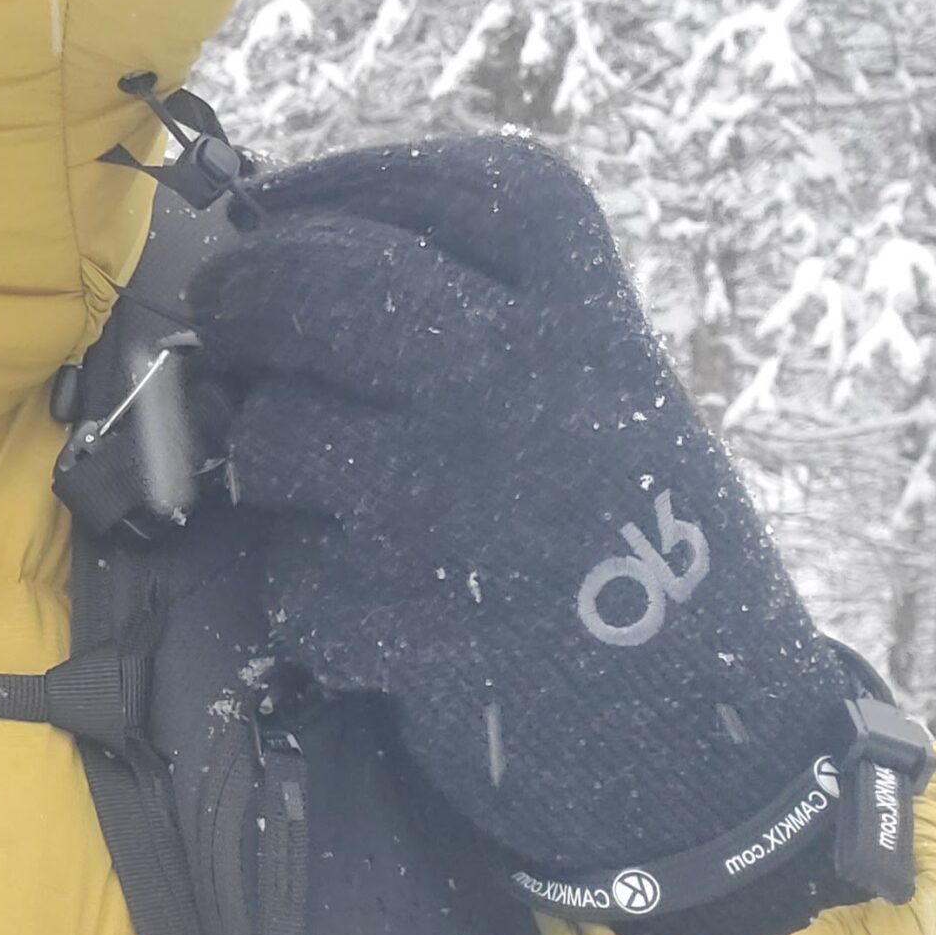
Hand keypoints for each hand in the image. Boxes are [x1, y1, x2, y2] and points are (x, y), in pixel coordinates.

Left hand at [187, 136, 851, 911]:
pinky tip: (362, 606)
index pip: (471, 190)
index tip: (268, 202)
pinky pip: (293, 580)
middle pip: (335, 281)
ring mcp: (475, 509)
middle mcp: (536, 391)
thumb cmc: (620, 549)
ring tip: (313, 486)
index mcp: (597, 325)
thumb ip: (480, 325)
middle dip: (248, 292)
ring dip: (267, 461)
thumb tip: (278, 251)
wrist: (711, 754)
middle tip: (224, 312)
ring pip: (282, 435)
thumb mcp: (600, 406)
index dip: (347, 181)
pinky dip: (305, 597)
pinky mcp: (426, 628)